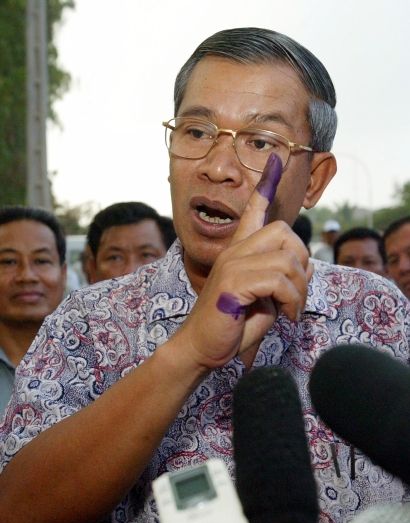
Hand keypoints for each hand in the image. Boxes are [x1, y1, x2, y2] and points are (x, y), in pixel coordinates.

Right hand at [168, 155, 310, 371]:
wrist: (201, 348)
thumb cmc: (233, 325)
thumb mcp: (264, 298)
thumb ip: (281, 279)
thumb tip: (305, 267)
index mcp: (239, 251)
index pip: (253, 211)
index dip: (265, 186)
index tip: (276, 160)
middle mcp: (234, 251)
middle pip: (284, 232)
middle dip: (301, 261)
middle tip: (297, 291)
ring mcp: (231, 264)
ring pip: (287, 259)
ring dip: (300, 289)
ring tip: (292, 309)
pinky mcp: (232, 282)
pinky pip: (279, 280)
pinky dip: (292, 301)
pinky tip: (287, 316)